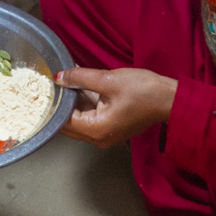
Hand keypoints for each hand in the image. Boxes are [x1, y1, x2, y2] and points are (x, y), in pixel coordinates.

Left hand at [56, 67, 177, 147]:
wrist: (171, 99)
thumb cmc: (143, 90)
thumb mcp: (108, 79)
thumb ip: (80, 78)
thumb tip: (58, 77)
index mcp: (95, 130)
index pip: (62, 121)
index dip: (52, 104)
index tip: (44, 88)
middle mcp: (97, 138)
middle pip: (68, 124)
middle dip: (60, 104)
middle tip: (50, 83)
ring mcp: (105, 135)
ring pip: (79, 120)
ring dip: (72, 102)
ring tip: (63, 80)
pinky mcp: (111, 127)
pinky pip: (90, 117)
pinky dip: (84, 103)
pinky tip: (79, 85)